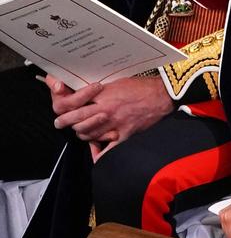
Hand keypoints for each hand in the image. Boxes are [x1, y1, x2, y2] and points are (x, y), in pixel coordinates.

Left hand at [51, 75, 171, 144]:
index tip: (61, 111)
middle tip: (61, 123)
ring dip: (83, 134)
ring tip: (84, 131)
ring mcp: (115, 124)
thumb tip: (85, 96)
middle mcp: (105, 110)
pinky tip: (96, 155)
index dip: (63, 110)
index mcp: (102, 96)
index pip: (72, 105)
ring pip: (88, 135)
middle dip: (65, 123)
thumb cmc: (141, 86)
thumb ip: (99, 92)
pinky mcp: (125, 134)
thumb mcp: (116, 82)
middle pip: (76, 121)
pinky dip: (100, 154)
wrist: (162, 94)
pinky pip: (108, 149)